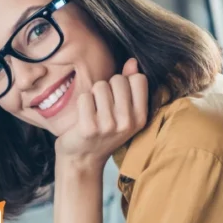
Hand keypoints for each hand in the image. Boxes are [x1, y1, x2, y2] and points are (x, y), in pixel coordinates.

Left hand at [55, 58, 148, 172]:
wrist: (82, 160)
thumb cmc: (103, 132)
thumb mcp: (123, 113)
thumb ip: (130, 86)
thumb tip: (132, 62)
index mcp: (141, 117)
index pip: (138, 79)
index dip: (125, 82)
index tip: (117, 97)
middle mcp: (127, 122)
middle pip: (118, 80)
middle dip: (107, 87)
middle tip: (102, 106)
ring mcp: (108, 126)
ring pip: (100, 86)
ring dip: (93, 95)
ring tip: (92, 112)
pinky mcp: (89, 128)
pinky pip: (85, 97)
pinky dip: (81, 103)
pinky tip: (82, 117)